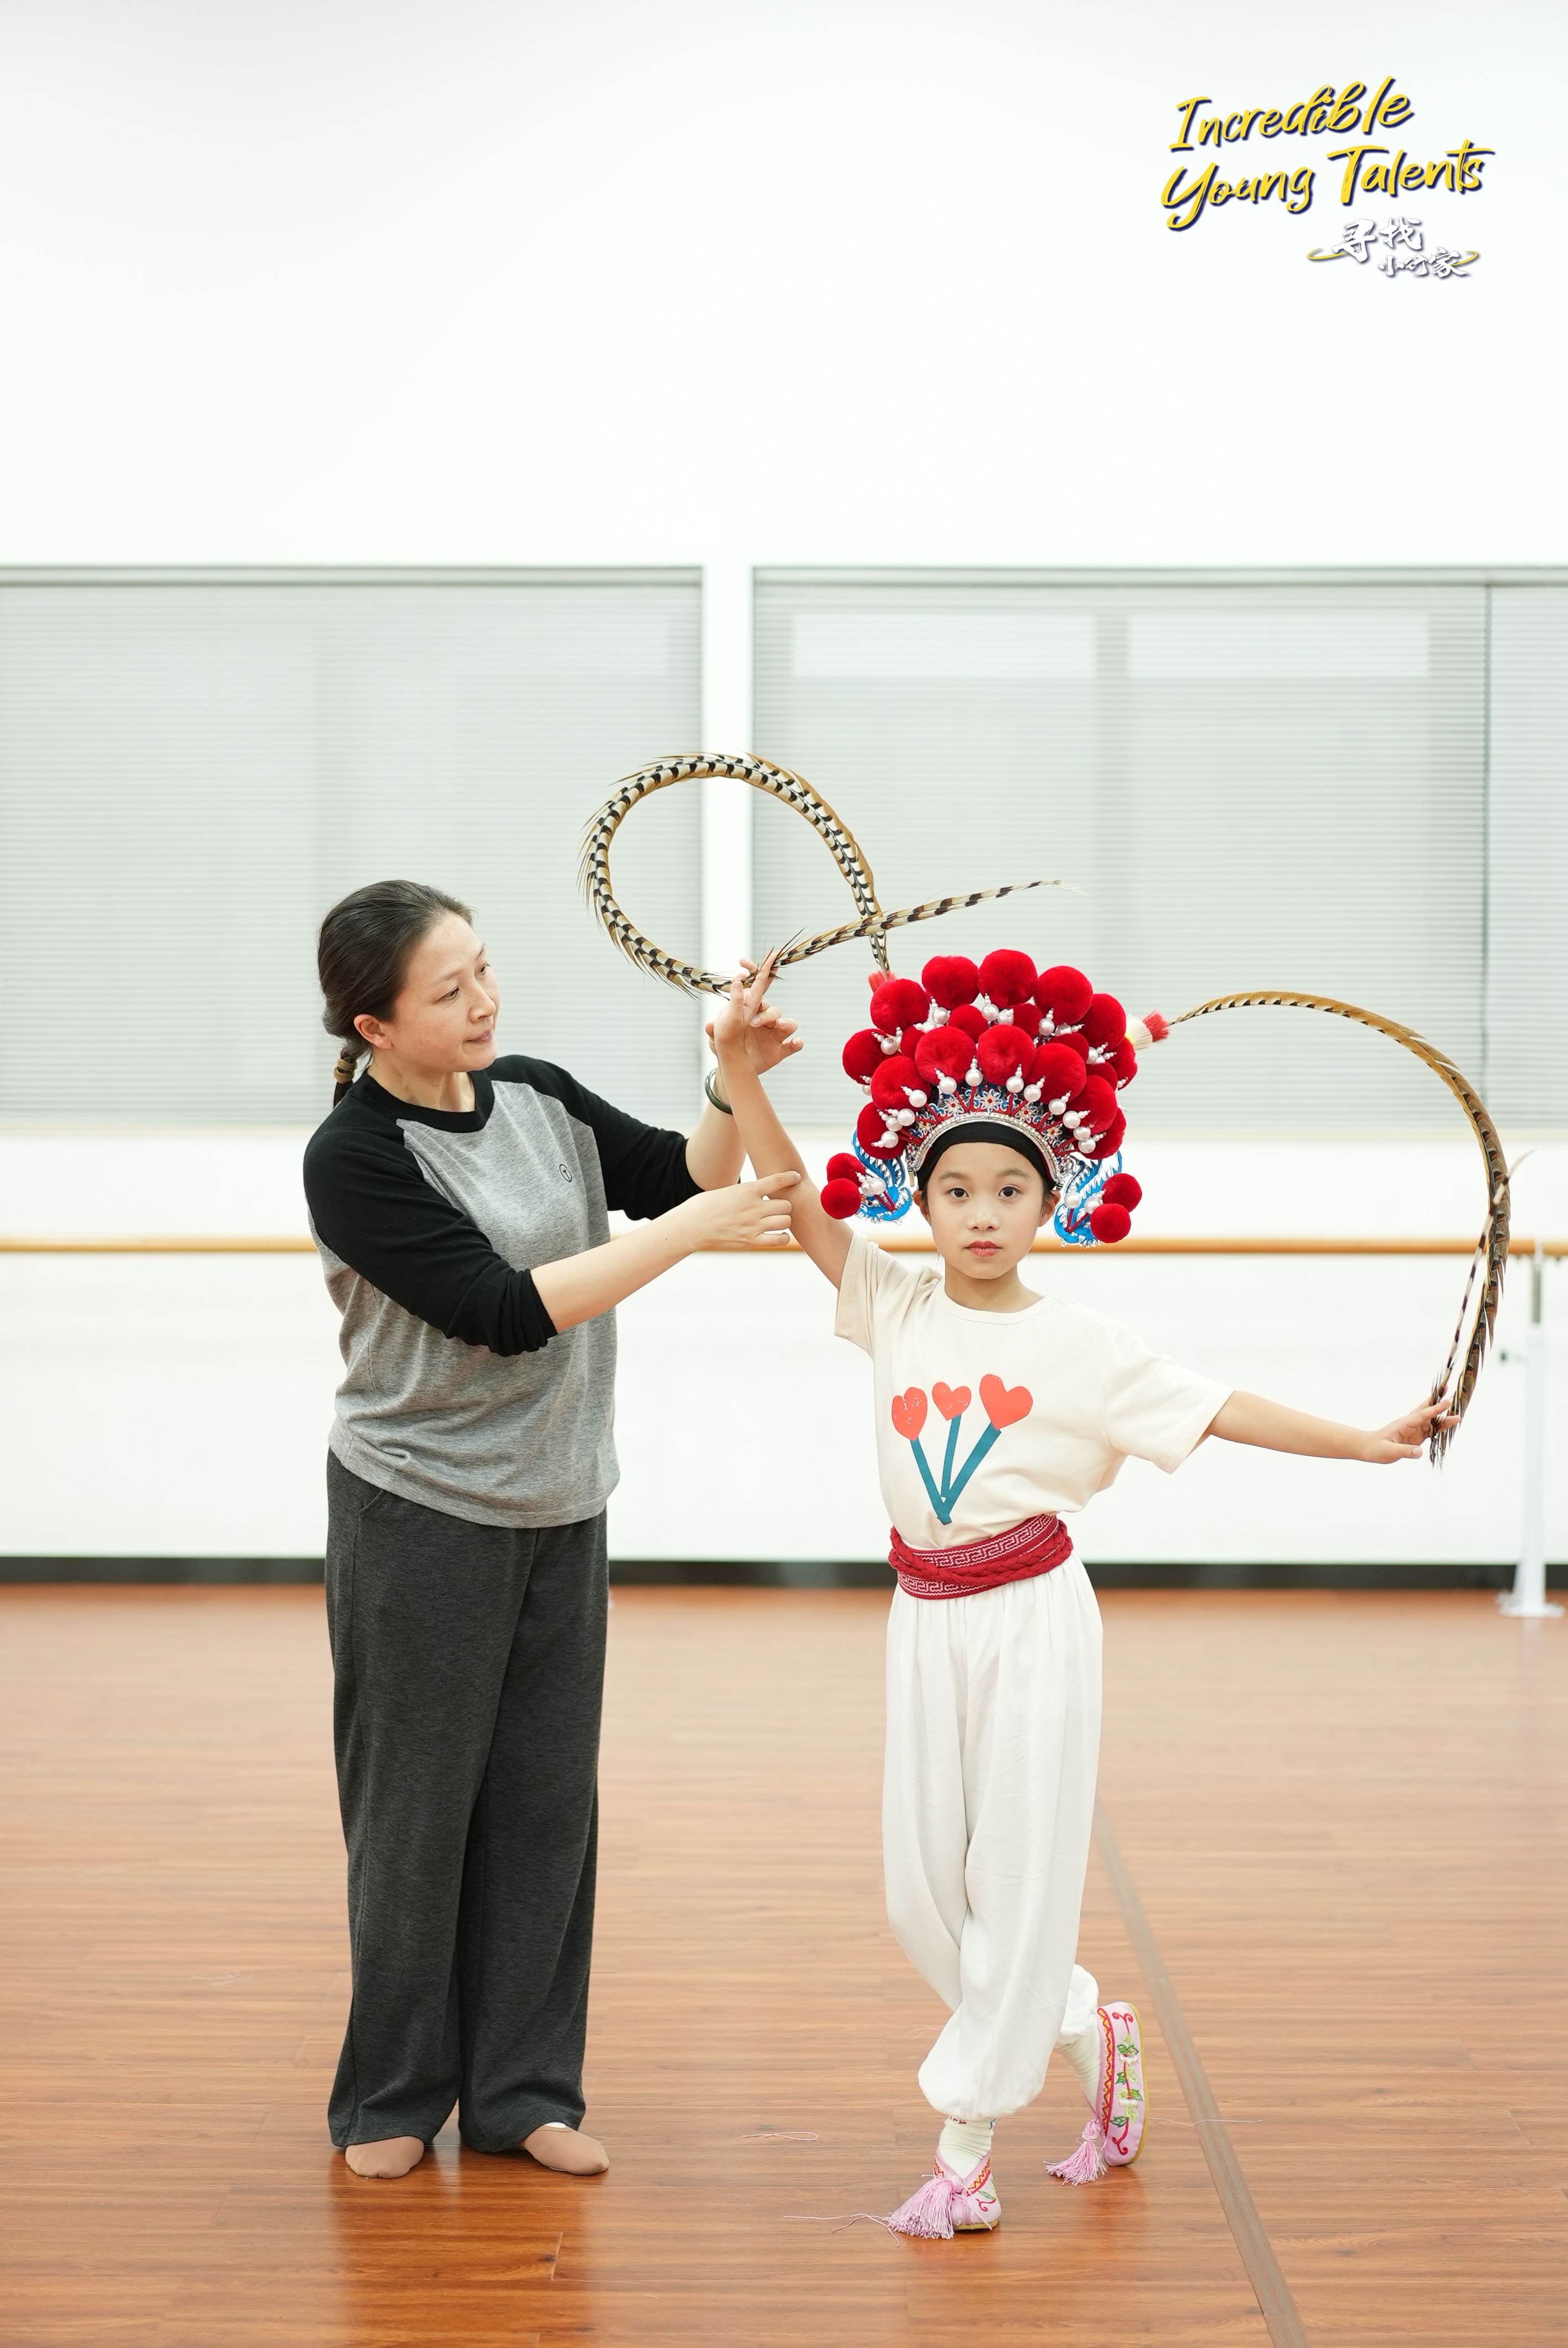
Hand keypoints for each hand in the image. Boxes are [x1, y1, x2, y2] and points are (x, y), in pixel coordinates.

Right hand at [676, 1170, 798, 1249]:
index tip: (796, 1177)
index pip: (777, 1180)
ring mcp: (753, 1226)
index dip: (791, 1177)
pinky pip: (780, 1239)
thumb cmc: (705, 1206)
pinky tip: (777, 1234)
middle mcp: (753, 1208)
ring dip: (783, 1221)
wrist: (690, 1226)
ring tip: (776, 1221)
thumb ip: (747, 1193)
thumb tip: (761, 1193)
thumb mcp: (728, 1191)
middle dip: (784, 1206)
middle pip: (786, 1205)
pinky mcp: (750, 1242)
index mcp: (747, 1191)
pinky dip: (783, 1237)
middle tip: (777, 1207)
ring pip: (785, 1221)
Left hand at [707, 953, 802, 1079]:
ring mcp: (774, 1035)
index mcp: (751, 1010)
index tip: (771, 956)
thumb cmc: (727, 1042)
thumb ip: (715, 1026)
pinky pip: (792, 1045)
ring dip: (785, 1023)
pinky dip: (796, 1043)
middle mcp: (765, 1020)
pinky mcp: (778, 1051)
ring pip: (787, 1024)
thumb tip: (708, 1024)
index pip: (759, 990)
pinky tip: (796, 1043)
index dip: (764, 972)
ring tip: (778, 1026)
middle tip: (753, 1022)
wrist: (734, 1064)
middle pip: (772, 1009)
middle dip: (765, 1012)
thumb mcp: (719, 1034)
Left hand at [1360, 1397, 1457, 1462]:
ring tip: (1458, 1417)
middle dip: (1438, 1403)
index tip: (1447, 1402)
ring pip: (1431, 1422)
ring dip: (1443, 1419)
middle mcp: (1410, 1424)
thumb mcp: (1389, 1451)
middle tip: (1449, 1392)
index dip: (1435, 1409)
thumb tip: (1420, 1452)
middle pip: (1427, 1411)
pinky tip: (1448, 1427)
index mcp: (1403, 1424)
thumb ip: (1405, 1451)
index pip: (1422, 1415)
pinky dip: (1440, 1428)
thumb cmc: (1376, 1448)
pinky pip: (1430, 1431)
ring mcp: (1413, 1430)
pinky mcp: (1415, 1437)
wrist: (1368, 1448)